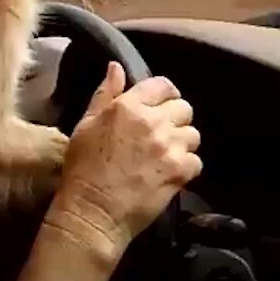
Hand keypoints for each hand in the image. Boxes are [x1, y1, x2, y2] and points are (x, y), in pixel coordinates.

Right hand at [42, 62, 201, 265]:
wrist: (92, 212)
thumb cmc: (83, 169)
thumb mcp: (86, 125)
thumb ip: (106, 94)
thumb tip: (117, 67)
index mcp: (129, 106)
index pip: (163, 85)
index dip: (164, 94)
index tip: (161, 105)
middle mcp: (153, 122)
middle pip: (184, 108)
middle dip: (175, 118)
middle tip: (163, 133)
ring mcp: (169, 147)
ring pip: (193, 135)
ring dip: (182, 143)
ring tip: (166, 155)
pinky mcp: (180, 171)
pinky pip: (196, 161)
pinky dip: (186, 167)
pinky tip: (170, 173)